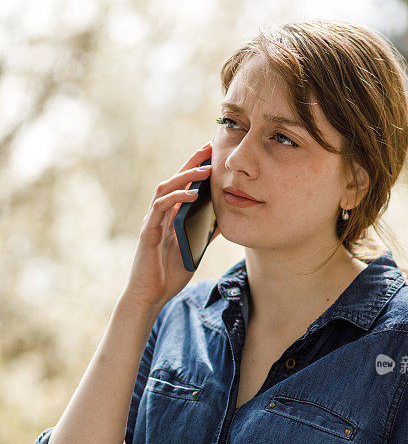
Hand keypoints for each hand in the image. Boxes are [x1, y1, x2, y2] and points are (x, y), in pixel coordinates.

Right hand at [123, 142, 214, 310]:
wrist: (150, 296)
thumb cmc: (168, 275)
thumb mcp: (193, 251)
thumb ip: (204, 235)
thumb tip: (223, 222)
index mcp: (170, 217)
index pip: (183, 186)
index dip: (196, 168)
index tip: (213, 154)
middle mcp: (159, 215)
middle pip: (174, 180)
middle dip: (191, 162)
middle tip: (209, 148)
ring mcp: (152, 221)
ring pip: (165, 189)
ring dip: (185, 176)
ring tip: (205, 169)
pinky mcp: (148, 231)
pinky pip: (160, 208)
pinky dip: (176, 198)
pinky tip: (192, 195)